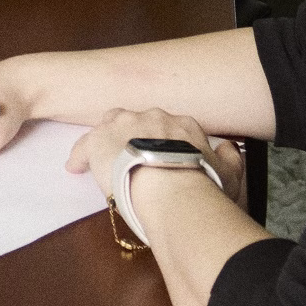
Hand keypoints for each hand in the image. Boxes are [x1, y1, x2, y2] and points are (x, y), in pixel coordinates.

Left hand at [74, 107, 245, 214]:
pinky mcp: (100, 140)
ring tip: (102, 158)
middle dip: (130, 134)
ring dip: (106, 141)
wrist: (173, 188)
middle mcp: (153, 117)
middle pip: (136, 119)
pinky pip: (84, 145)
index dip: (160, 138)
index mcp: (182, 124)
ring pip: (109, 126)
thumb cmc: (203, 185)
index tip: (157, 151)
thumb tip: (229, 150)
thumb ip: (230, 158)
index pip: (167, 125)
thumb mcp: (229, 173)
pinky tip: (76, 168)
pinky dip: (80, 156)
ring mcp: (124, 125)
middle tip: (128, 154)